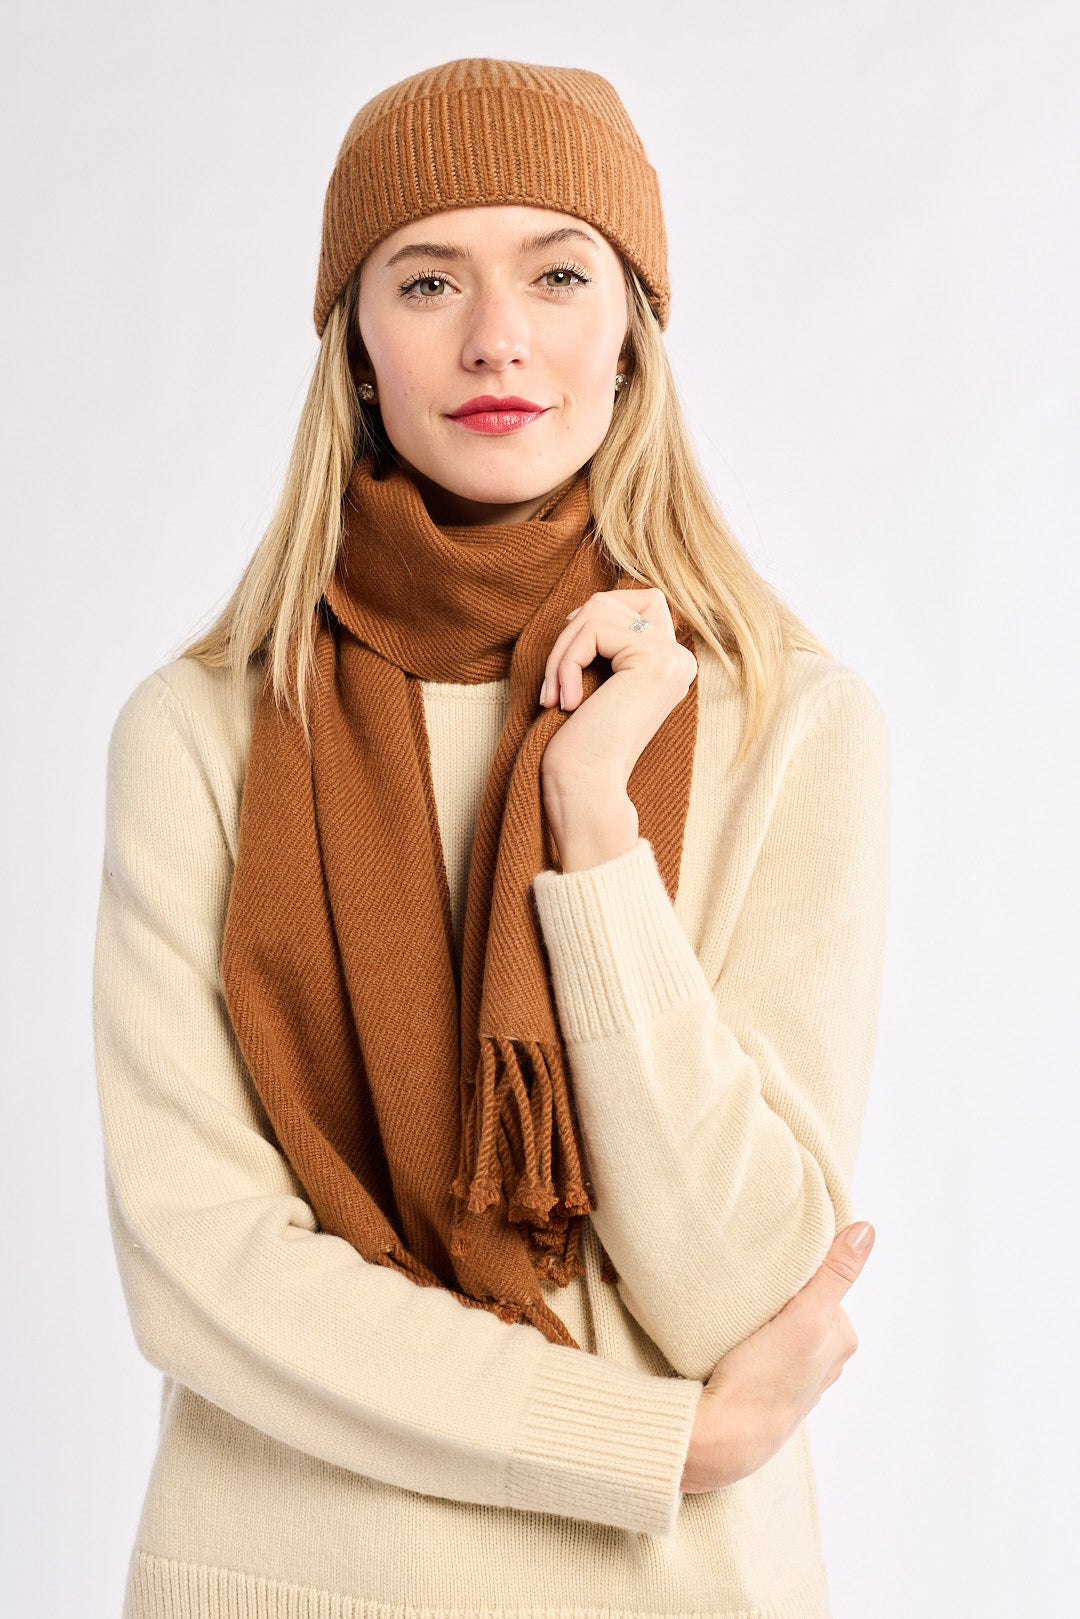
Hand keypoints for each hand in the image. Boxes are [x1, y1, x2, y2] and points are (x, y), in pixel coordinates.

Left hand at [538, 587, 696, 792]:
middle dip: (570, 634)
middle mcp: (680, 658)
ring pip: (597, 611)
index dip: (596, 616)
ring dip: (562, 651)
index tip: (570, 658)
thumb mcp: (598, 680)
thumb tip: (591, 603)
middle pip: (613, 601)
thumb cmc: (582, 742)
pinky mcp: (653, 659)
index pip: (640, 598)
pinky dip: (565, 663)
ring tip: (554, 694)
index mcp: (671, 664)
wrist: (587, 786)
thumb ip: (608, 642)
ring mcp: (672, 657)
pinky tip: (566, 703)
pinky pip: (592, 630)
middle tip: (553, 681)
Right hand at [680, 1222, 875, 1492]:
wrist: (724, 1435)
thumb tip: (867, 1230)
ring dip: (761, 1320)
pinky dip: (751, 1341)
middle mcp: (826, 1360)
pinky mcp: (770, 1387)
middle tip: (750, 1300)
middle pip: (800, 1304)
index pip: (818, 1283)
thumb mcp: (806, 1316)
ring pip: (781, 1326)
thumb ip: (835, 1273)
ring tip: (739, 1325)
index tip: (768, 1280)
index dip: (791, 1276)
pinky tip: (735, 1347)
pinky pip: (764, 1348)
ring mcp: (797, 1377)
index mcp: (842, 1339)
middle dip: (778, 1297)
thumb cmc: (767, 1379)